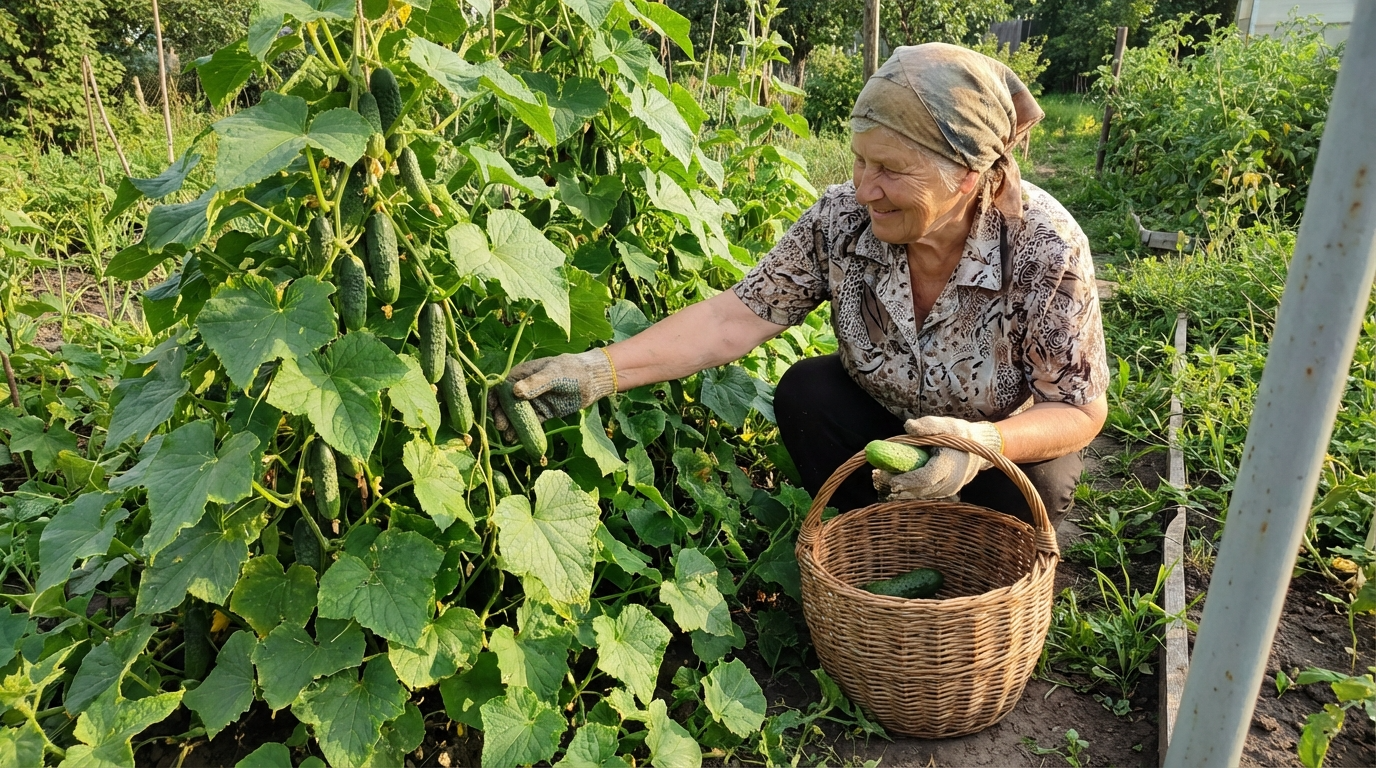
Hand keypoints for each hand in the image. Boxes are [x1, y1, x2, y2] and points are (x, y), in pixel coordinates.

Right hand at [489, 350, 615, 440]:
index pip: (502, 387)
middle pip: (507, 404)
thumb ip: (536, 383)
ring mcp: (534, 402)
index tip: (493, 409)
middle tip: (502, 427)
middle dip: (502, 415)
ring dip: (511, 426)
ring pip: (518, 416)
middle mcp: (525, 388)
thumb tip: (515, 392)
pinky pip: (530, 424)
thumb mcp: (555, 374)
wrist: (592, 380)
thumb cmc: (573, 371)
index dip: (495, 398)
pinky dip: (524, 432)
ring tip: (509, 437)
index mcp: (523, 374)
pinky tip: (518, 440)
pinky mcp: (543, 413)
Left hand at [871, 415, 1003, 499]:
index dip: (908, 480)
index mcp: (950, 465)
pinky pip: (926, 494)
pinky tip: (896, 483)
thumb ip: (927, 425)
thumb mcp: (945, 424)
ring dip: (902, 489)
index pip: (926, 478)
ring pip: (922, 495)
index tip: (890, 478)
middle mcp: (951, 482)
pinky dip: (910, 490)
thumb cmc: (960, 433)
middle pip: (921, 490)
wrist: (980, 446)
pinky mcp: (945, 492)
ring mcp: (949, 489)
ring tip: (882, 478)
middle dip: (899, 485)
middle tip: (879, 475)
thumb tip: (908, 426)